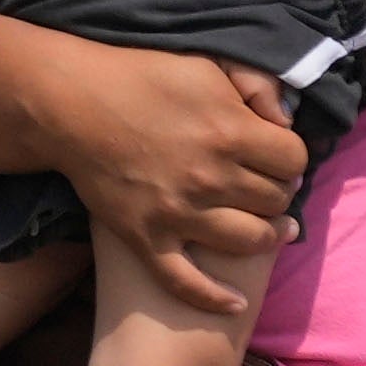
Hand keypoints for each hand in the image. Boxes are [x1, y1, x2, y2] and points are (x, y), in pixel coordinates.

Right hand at [50, 41, 303, 320]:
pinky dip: (215, 298)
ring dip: (266, 237)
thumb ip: (256, 86)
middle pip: (276, 201)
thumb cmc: (140, 78)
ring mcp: (179, 214)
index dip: (290, 159)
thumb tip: (287, 120)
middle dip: (279, 194)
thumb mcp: (208, 65)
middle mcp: (211, 178)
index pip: (294, 160)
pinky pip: (187, 282)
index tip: (278, 158)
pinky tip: (234, 301)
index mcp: (231, 132)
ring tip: (268, 231)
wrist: (72, 106)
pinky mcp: (147, 239)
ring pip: (249, 242)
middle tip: (268, 189)